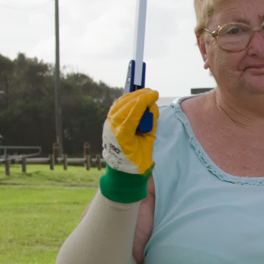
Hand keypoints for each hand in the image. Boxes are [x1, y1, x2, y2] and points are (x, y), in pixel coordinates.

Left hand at [100, 88, 158, 202]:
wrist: (121, 171)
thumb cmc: (136, 160)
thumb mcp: (147, 143)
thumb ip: (149, 125)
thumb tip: (151, 107)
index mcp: (123, 134)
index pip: (134, 111)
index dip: (145, 100)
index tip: (155, 94)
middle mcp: (113, 127)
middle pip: (126, 104)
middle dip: (140, 96)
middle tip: (153, 93)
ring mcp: (108, 124)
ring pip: (120, 103)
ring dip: (133, 96)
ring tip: (145, 94)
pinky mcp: (108, 123)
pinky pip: (117, 107)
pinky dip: (126, 101)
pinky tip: (134, 98)